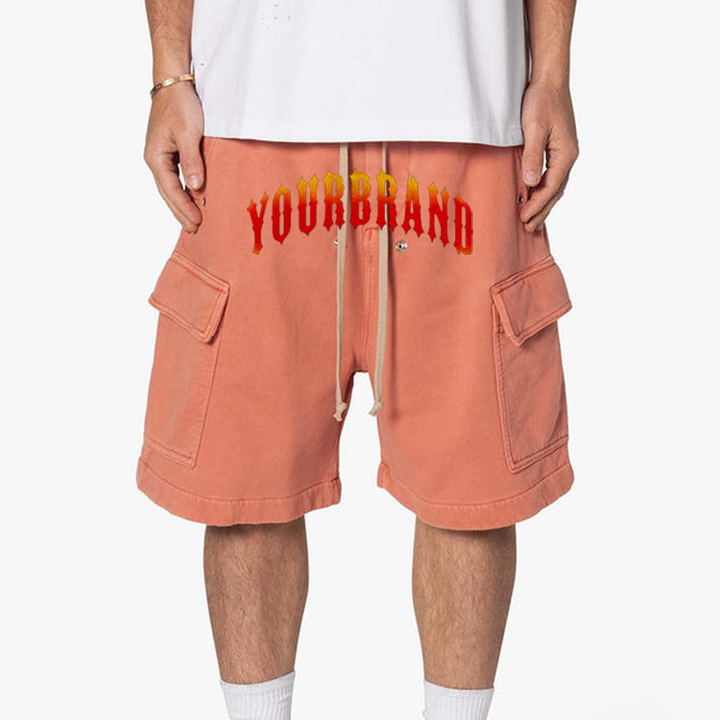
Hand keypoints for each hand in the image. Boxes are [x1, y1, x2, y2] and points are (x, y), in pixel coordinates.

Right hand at [144, 81, 204, 232]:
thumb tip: (195, 188)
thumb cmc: (180, 105)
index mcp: (156, 157)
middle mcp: (155, 159)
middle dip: (180, 212)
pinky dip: (183, 191)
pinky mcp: (170, 151)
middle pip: (167, 193)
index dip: (184, 209)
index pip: (171, 191)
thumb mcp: (188, 133)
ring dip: (181, 204)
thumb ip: (192, 162)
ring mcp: (161, 156)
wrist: (174, 82)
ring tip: (193, 221)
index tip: (197, 223)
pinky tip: (192, 199)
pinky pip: (175, 178)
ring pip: (170, 187)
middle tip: (195, 230)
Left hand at [519, 80, 578, 233]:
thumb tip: (531, 182)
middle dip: (542, 211)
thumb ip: (532, 156)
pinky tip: (536, 197)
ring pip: (556, 186)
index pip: (550, 187)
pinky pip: (553, 176)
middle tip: (528, 229)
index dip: (537, 205)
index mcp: (566, 153)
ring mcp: (565, 152)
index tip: (523, 218)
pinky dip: (545, 191)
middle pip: (556, 191)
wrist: (550, 79)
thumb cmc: (541, 100)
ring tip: (533, 221)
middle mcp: (569, 155)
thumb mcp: (534, 128)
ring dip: (544, 204)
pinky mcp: (559, 148)